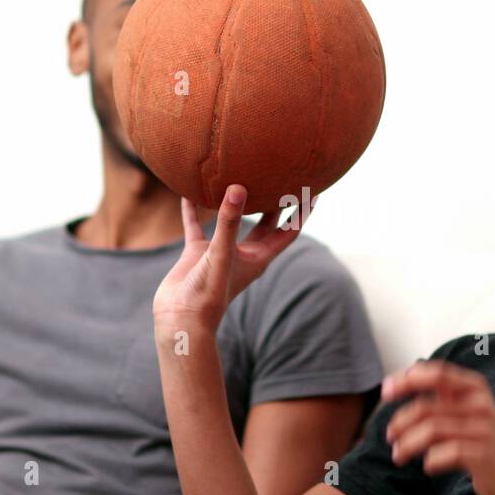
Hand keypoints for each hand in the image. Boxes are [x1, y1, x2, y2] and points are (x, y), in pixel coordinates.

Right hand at [153, 184, 307, 330]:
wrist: (181, 318)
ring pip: (230, 221)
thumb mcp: (221, 253)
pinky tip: (188, 192)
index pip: (289, 231)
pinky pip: (197, 226)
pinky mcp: (197, 253)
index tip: (313, 190)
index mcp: (259, 257)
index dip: (302, 212)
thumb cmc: (208, 293)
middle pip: (265, 223)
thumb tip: (238, 187)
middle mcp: (242, 253)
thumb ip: (229, 222)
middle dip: (274, 203)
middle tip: (280, 176)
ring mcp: (219, 252)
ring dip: (234, 203)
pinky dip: (194, 210)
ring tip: (238, 177)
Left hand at [383, 360, 494, 494]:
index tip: (385, 391)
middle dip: (400, 422)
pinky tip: (428, 466)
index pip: (435, 374)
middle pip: (426, 407)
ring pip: (431, 431)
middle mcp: (480, 404)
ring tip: (398, 455)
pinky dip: (430, 461)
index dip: (406, 380)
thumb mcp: (467, 408)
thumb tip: (395, 382)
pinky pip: (444, 454)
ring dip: (408, 444)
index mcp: (474, 386)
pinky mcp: (483, 454)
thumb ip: (440, 394)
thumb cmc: (483, 438)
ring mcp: (483, 429)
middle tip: (390, 436)